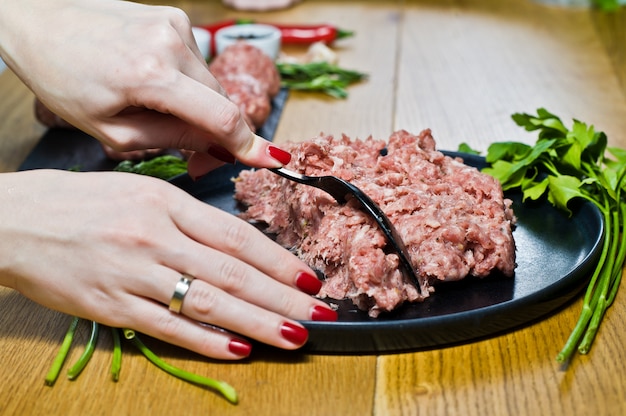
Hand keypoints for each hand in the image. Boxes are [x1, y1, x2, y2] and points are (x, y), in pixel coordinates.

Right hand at [0, 170, 335, 358]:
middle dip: (282, 298)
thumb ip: (190, 217)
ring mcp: (133, 275)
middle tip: (319, 314)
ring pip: (208, 304)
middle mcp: (155, 238)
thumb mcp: (143, 191)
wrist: (17, 222)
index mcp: (166, 204)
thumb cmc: (84, 203)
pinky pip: (168, 329)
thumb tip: (240, 246)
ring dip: (257, 324)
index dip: (278, 261)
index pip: (236, 237)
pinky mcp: (112, 307)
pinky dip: (207, 342)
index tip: (308, 278)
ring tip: (293, 337)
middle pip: (232, 274)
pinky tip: (240, 350)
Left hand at [1, 0, 287, 178]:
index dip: (248, 144)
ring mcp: (175, 25)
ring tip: (158, 109)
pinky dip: (186, 80)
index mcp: (149, 74)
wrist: (40, 22)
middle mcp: (170, 42)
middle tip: (197, 155)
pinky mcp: (174, 17)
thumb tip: (216, 147)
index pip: (220, 116)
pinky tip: (155, 81)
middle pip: (220, 100)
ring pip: (210, 82)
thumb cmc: (66, 80)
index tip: (272, 159)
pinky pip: (196, 62)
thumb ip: (169, 140)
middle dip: (215, 130)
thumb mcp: (111, 130)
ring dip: (198, 104)